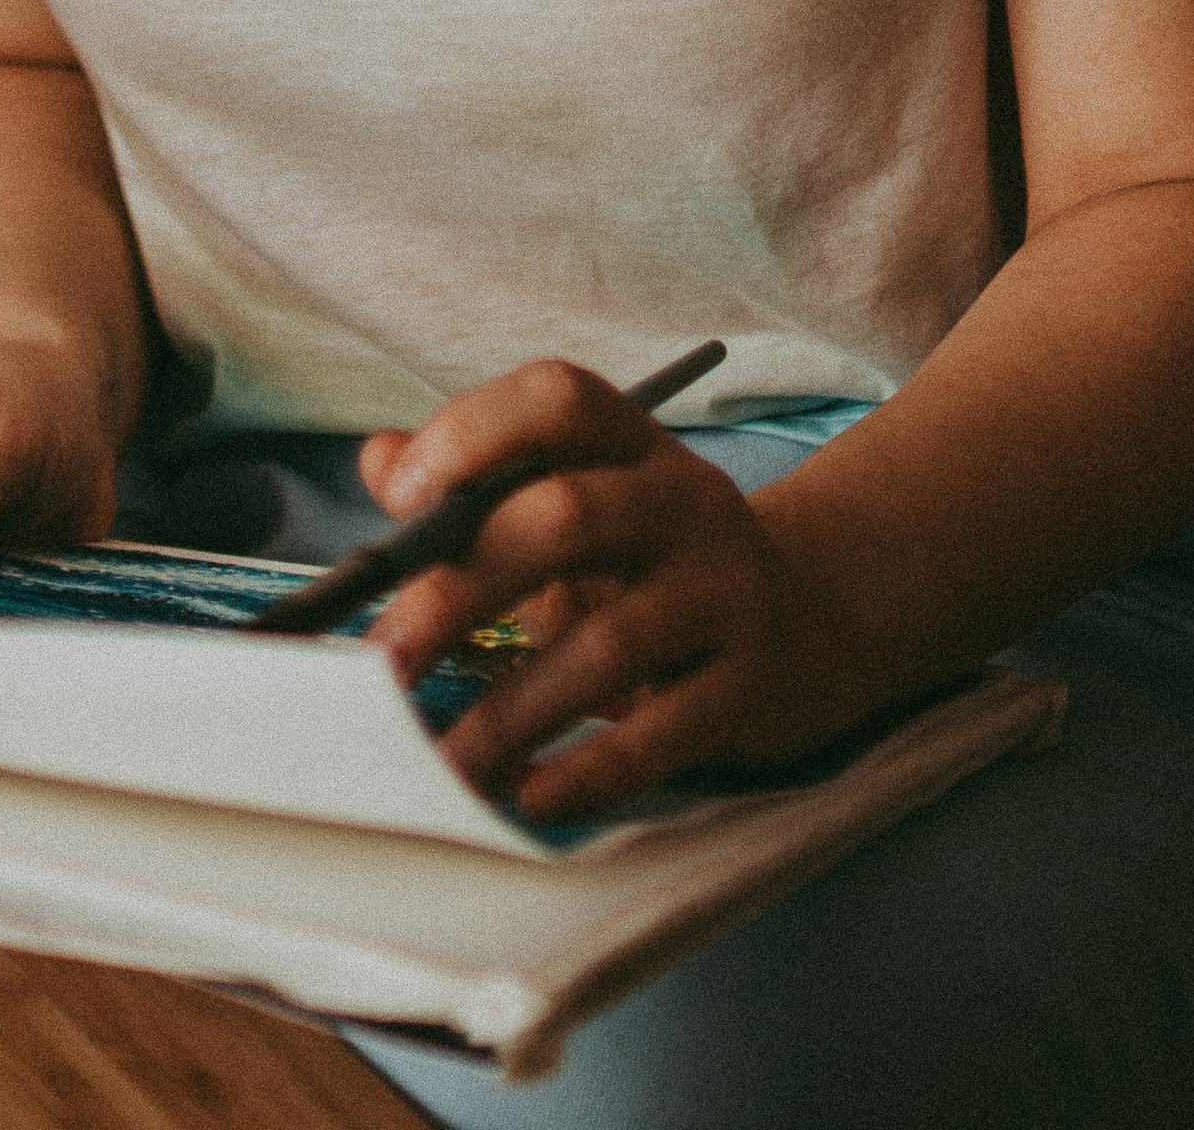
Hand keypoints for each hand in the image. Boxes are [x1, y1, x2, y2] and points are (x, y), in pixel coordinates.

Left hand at [359, 359, 867, 823]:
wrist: (814, 616)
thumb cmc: (649, 560)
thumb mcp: (573, 501)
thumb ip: (476, 483)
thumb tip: (380, 462)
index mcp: (629, 443)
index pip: (557, 400)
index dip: (477, 432)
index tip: (404, 497)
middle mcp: (683, 501)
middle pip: (565, 519)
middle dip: (461, 591)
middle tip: (386, 661)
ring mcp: (726, 591)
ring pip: (610, 644)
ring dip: (512, 711)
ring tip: (443, 760)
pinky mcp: (751, 683)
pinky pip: (668, 732)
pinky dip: (591, 770)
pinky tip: (532, 794)